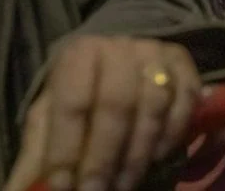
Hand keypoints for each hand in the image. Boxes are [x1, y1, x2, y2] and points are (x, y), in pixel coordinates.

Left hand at [4, 36, 201, 190]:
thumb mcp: (53, 118)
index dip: (66, 148)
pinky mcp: (186, 67)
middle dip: (103, 156)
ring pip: (153, 105)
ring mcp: (157, 54)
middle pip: (115, 104)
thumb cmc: (81, 96)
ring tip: (122, 184)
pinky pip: (184, 104)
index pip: (72, 102)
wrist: (122, 62)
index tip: (61, 185)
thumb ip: (38, 155)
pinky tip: (155, 159)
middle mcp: (120, 46)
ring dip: (137, 153)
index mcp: (80, 54)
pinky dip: (171, 136)